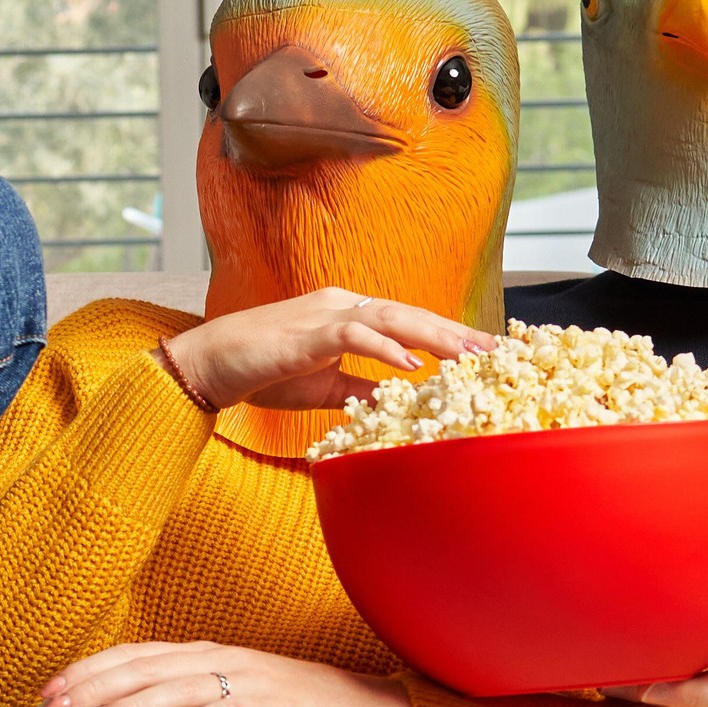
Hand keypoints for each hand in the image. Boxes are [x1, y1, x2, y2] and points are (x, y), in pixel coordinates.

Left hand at [41, 642, 414, 706]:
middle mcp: (218, 658)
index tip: (46, 695)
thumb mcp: (231, 698)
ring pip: (173, 689)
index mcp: (203, 654)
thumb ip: (187, 700)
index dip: (87, 671)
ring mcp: (246, 680)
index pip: (132, 655)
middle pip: (141, 668)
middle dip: (92, 689)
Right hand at [160, 287, 491, 414]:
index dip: (449, 336)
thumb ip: (359, 390)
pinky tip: (412, 364)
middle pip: (411, 315)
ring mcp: (325, 314)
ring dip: (434, 337)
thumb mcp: (322, 387)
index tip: (485, 353)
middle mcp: (343, 305)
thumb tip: (396, 402)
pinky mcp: (307, 333)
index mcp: (348, 314)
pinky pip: (354, 336)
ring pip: (391, 319)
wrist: (210, 363)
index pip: (409, 323)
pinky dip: (385, 349)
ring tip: (469, 355)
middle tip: (497, 350)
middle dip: (456, 333)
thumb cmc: (261, 372)